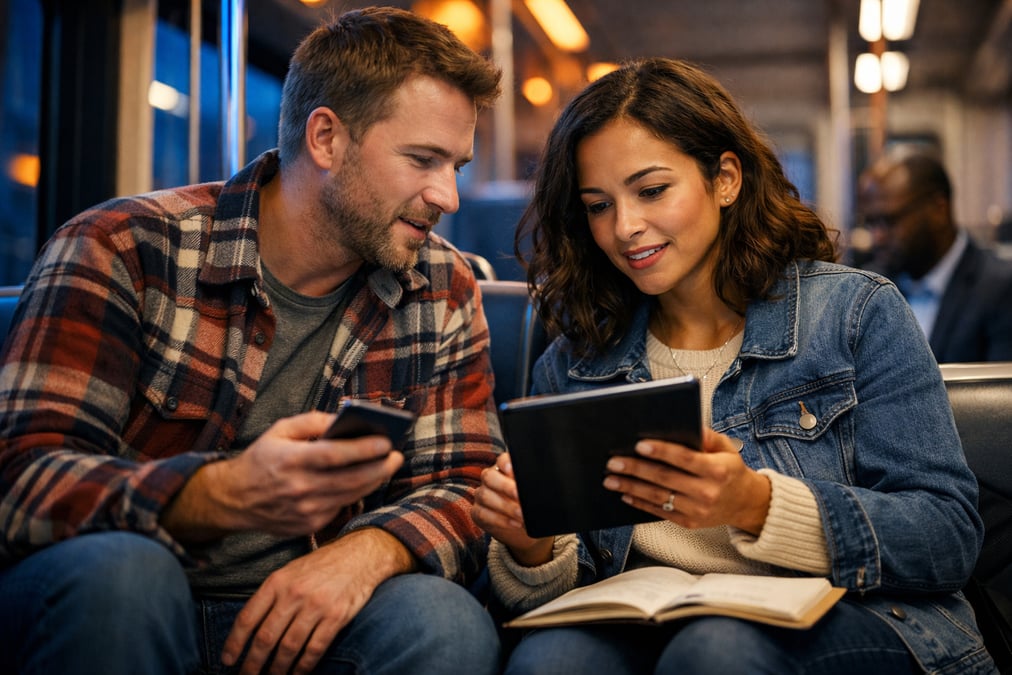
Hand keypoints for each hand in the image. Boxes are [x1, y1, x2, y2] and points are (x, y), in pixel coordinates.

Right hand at [162, 411, 403, 539]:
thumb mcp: (279, 430)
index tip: (386, 441)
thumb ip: (312, 421)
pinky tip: (366, 481)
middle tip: (397, 455)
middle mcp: (299, 488)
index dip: (363, 449)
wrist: (234, 499)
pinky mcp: (309, 526)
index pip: (334, 455)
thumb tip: (344, 418)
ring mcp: (305, 511)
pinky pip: (341, 507)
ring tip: (388, 466)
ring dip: (374, 481)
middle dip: (380, 467)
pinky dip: (356, 493)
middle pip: (350, 479)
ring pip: (351, 495)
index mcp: (290, 460)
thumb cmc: (261, 459)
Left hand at [221, 528, 414, 674]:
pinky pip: (314, 649)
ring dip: (277, 669)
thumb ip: (272, 594)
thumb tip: (251, 627)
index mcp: (277, 581)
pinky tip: (297, 674)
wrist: (361, 555)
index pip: (248, 618)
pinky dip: (303, 666)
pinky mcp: (336, 617)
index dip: (234, 643)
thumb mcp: (291, 570)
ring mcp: (316, 606)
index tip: (228, 661)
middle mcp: (294, 594)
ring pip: (288, 647)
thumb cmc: (323, 565)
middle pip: (266, 638)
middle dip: (253, 664)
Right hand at [471, 453, 553, 565]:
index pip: (502, 460)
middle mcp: (491, 479)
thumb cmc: (533, 504)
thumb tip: (546, 485)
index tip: (512, 470)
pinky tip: (515, 523)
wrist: (526, 527)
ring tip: (522, 515)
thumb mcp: (537, 493)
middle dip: (504, 486)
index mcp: (505, 469)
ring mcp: (482, 495)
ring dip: (505, 506)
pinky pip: (482, 514)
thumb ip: (537, 485)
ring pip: (485, 495)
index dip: (505, 463)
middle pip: (489, 476)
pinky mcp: (478, 512)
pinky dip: (499, 520)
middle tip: (519, 495)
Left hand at [602, 428, 770, 533]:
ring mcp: (698, 510)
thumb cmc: (731, 470)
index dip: (661, 451)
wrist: (745, 503)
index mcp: (717, 470)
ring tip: (611, 479)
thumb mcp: (726, 447)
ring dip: (631, 487)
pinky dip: (640, 503)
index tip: (639, 445)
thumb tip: (685, 423)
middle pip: (665, 478)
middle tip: (613, 462)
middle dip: (636, 469)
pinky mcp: (689, 523)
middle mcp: (707, 492)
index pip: (684, 458)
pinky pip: (660, 512)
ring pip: (658, 497)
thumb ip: (707, 435)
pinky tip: (625, 494)